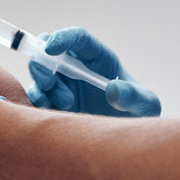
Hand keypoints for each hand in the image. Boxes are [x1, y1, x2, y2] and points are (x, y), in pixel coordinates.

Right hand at [27, 27, 160, 117]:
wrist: (124, 142)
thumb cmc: (138, 115)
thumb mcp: (146, 105)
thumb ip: (133, 96)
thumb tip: (113, 89)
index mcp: (98, 58)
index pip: (77, 38)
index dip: (62, 38)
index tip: (51, 49)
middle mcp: (77, 66)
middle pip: (48, 49)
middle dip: (42, 62)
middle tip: (49, 84)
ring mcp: (62, 84)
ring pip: (39, 73)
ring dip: (43, 87)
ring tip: (66, 105)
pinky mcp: (52, 102)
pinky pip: (33, 95)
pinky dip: (34, 101)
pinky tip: (51, 112)